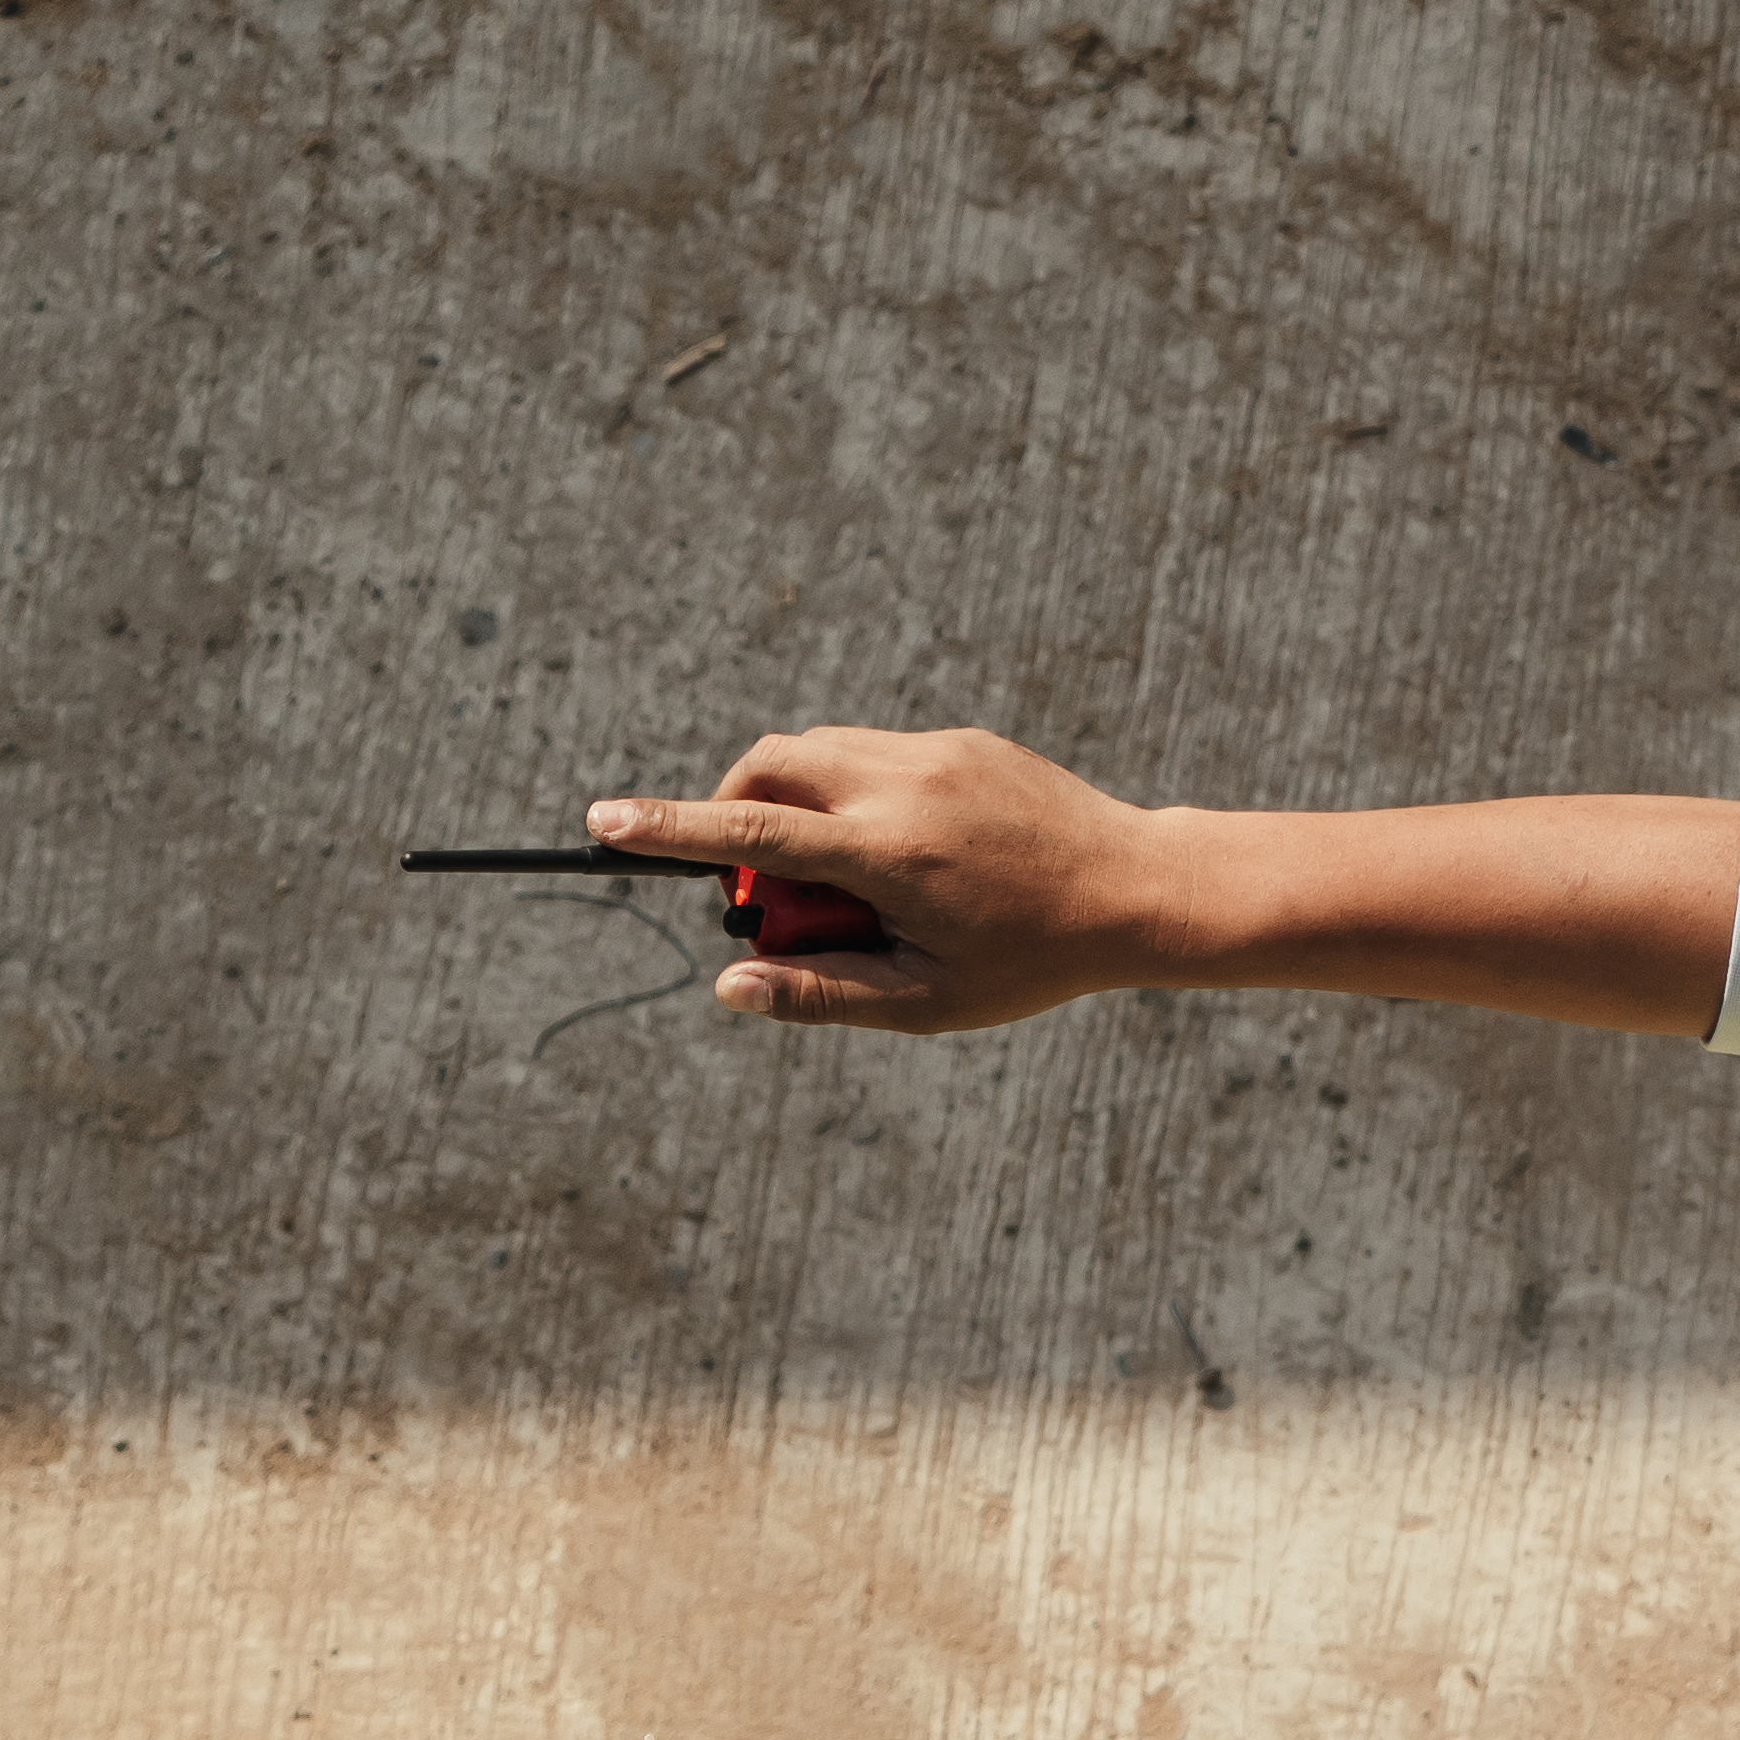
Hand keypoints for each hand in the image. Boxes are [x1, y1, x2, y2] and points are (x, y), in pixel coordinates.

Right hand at [593, 726, 1201, 1035]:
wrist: (1138, 889)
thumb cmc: (1031, 961)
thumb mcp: (925, 1002)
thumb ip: (820, 993)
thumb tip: (728, 988)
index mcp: (886, 855)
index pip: (748, 836)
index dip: (666, 829)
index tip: (601, 822)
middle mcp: (903, 785)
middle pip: (768, 769)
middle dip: (733, 813)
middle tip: (765, 893)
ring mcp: (934, 751)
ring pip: (817, 751)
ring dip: (794, 802)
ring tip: (845, 880)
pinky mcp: (961, 738)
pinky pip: (874, 751)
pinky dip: (852, 791)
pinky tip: (907, 854)